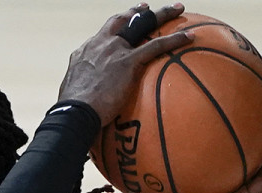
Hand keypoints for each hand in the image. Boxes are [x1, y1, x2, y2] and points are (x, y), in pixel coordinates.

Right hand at [58, 4, 192, 122]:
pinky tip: (189, 36)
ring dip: (161, 14)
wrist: (74, 113)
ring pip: (142, 24)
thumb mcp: (72, 95)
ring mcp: (114, 50)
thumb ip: (83, 91)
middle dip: (136, 12)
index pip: (103, 34)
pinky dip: (175, 39)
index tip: (124, 20)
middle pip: (122, 20)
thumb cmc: (72, 113)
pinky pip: (157, 45)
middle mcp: (99, 45)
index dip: (115, 26)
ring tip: (178, 8)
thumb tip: (88, 104)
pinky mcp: (128, 61)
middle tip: (147, 8)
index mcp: (85, 52)